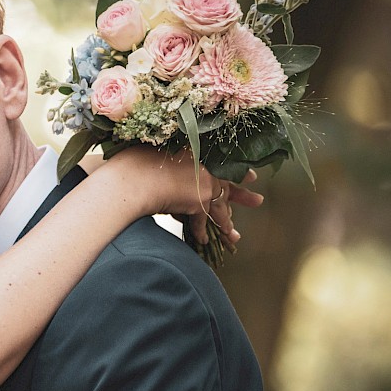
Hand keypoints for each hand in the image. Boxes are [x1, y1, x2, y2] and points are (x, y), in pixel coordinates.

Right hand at [99, 147, 264, 244]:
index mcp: (198, 150)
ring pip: (221, 206)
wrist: (132, 177)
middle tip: (257, 200)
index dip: (235, 170)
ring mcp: (205, 183)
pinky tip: (203, 241)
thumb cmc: (136, 161)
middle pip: (228, 183)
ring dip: (227, 222)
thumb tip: (170, 157)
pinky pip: (203, 221)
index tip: (250, 175)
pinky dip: (202, 232)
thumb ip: (169, 155)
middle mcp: (205, 166)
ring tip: (234, 235)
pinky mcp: (199, 202)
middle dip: (242, 195)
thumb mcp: (155, 150)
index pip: (223, 161)